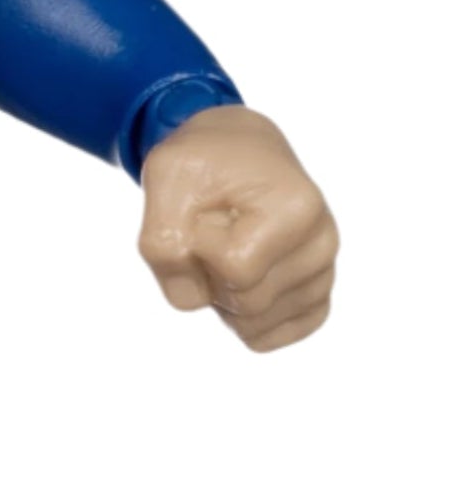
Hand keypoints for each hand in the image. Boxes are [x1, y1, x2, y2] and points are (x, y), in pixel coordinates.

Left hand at [138, 105, 337, 351]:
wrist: (237, 149)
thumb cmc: (202, 161)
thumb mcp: (165, 176)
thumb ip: (162, 241)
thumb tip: (190, 302)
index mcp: (296, 207)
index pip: (234, 268)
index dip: (198, 245)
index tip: (199, 210)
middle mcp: (323, 244)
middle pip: (247, 303)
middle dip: (206, 273)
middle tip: (207, 229)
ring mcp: (324, 274)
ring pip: (255, 325)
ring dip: (219, 294)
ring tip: (223, 244)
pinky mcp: (315, 297)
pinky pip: (269, 336)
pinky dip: (237, 316)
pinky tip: (234, 276)